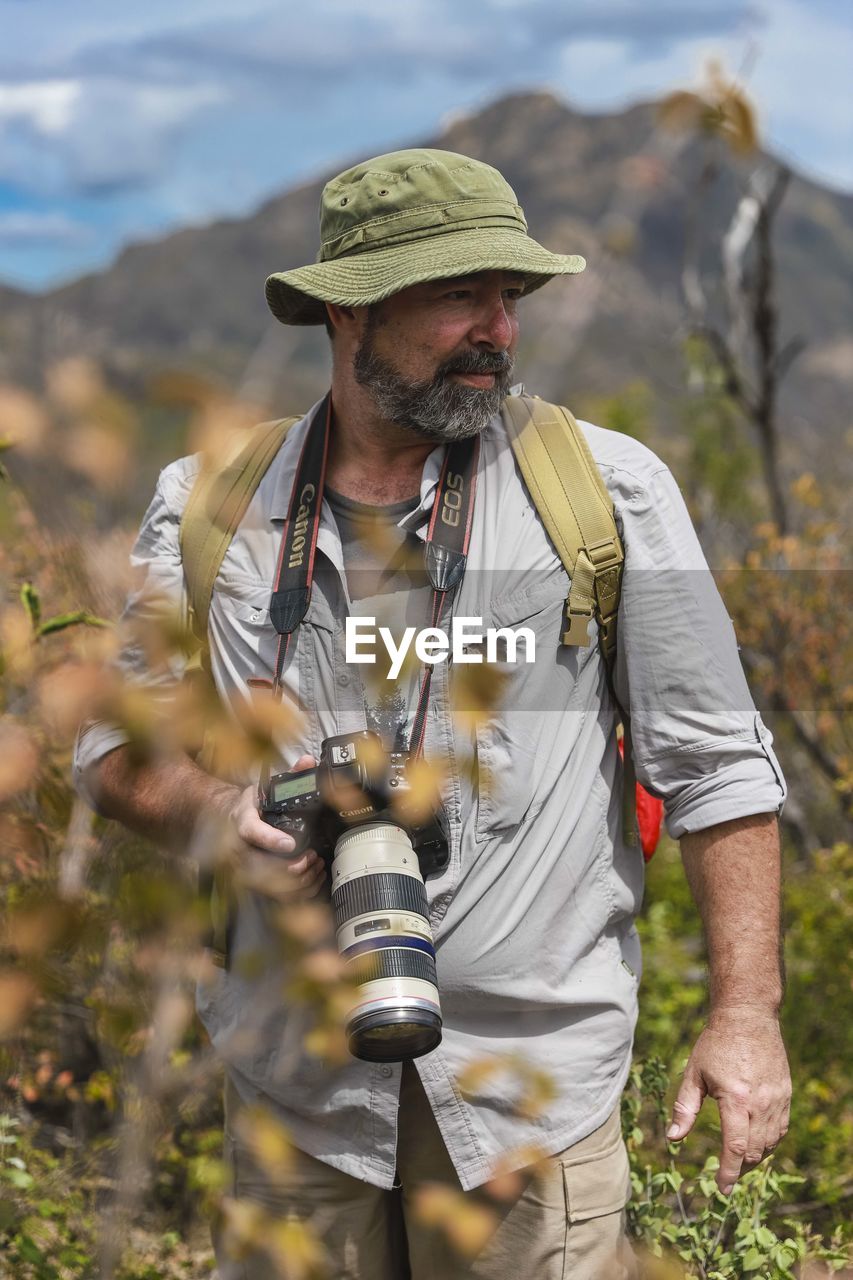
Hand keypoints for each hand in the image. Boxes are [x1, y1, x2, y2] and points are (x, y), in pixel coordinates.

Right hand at [223, 754, 326, 901]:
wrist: (226, 823)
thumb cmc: (251, 807)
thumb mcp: (266, 787)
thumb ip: (290, 776)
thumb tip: (308, 762)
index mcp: (242, 821)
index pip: (251, 832)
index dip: (270, 840)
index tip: (290, 844)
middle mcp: (239, 849)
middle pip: (263, 867)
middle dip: (293, 866)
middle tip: (313, 857)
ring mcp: (244, 869)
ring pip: (270, 885)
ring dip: (297, 880)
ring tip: (315, 867)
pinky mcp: (253, 883)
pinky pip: (275, 896)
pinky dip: (296, 892)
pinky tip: (312, 880)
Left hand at [667, 1007, 791, 1194]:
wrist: (747, 1017)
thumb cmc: (716, 1044)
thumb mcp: (694, 1073)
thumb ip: (684, 1108)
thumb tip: (672, 1138)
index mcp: (735, 1099)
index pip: (735, 1147)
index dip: (729, 1173)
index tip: (722, 1189)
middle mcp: (759, 1103)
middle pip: (754, 1151)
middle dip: (741, 1169)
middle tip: (727, 1175)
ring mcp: (776, 1099)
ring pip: (770, 1143)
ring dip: (755, 1158)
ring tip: (739, 1162)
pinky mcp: (785, 1094)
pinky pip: (780, 1129)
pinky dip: (769, 1142)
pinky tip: (756, 1142)